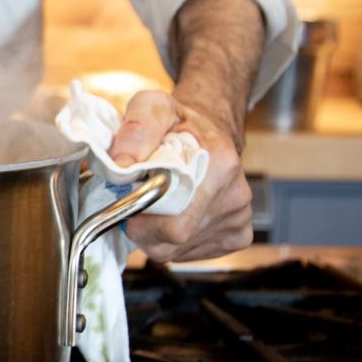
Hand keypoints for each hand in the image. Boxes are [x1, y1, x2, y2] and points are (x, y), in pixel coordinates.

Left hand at [108, 90, 251, 262]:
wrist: (210, 132)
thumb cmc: (179, 123)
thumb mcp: (152, 107)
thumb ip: (136, 129)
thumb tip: (122, 165)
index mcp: (220, 166)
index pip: (174, 224)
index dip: (141, 220)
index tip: (129, 202)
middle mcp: (236, 197)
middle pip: (174, 241)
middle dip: (144, 228)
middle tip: (137, 204)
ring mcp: (239, 219)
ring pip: (179, 251)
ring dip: (156, 234)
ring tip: (158, 204)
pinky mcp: (238, 235)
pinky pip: (191, 253)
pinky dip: (173, 241)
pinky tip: (174, 214)